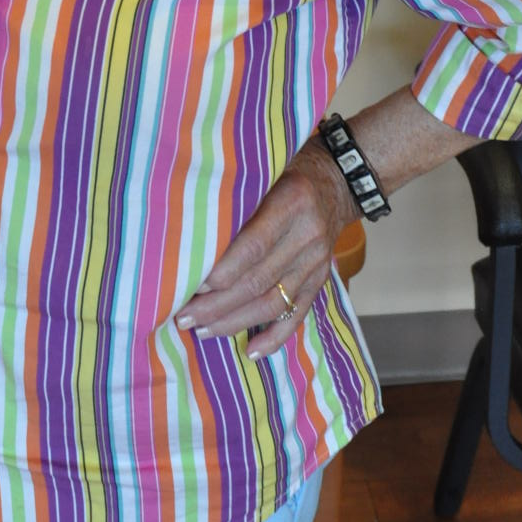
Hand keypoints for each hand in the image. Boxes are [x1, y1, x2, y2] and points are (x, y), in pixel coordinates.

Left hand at [175, 139, 351, 360]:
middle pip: (258, 281)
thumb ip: (237, 197)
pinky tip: (250, 351)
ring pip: (273, 303)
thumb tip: (190, 234)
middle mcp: (307, 236)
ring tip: (202, 331)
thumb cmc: (289, 170)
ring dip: (235, 322)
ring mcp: (316, 263)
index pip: (253, 245)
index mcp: (291, 202)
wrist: (338, 179)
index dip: (221, 271)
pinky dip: (274, 337)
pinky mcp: (320, 280)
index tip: (190, 285)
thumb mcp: (265, 170)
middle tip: (183, 316)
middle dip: (216, 305)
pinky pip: (298, 314)